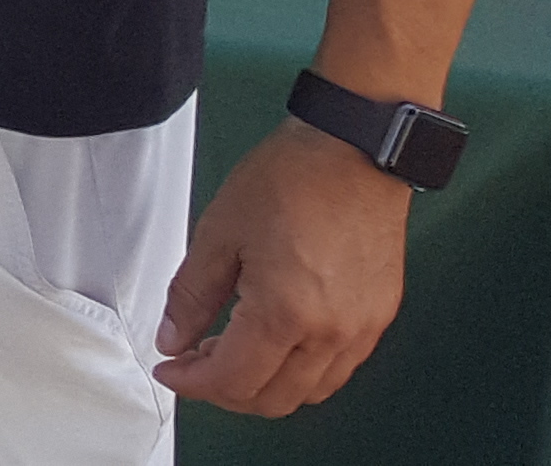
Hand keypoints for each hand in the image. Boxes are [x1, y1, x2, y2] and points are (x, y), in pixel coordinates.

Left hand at [158, 119, 412, 414]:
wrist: (353, 151)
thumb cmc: (293, 179)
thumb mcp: (218, 233)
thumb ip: (191, 296)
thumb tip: (174, 337)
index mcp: (285, 313)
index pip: (232, 380)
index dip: (192, 383)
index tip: (171, 369)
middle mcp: (331, 332)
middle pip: (273, 399)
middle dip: (225, 391)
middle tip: (194, 362)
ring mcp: (362, 328)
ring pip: (309, 392)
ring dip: (265, 385)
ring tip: (230, 351)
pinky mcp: (379, 317)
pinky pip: (338, 369)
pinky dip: (301, 371)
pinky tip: (275, 342)